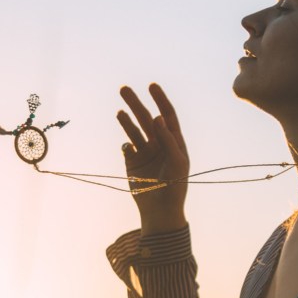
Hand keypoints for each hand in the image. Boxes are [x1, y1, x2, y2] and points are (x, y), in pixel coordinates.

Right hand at [117, 83, 189, 234]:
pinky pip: (126, 148)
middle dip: (136, 103)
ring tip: (120, 111)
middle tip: (124, 89)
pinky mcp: (132, 163)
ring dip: (126, 120)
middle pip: (146, 118)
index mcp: (173, 141)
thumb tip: (157, 116)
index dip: (160, 99)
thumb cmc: (175, 186)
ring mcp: (145, 152)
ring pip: (133, 131)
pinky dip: (125, 144)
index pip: (167, 115)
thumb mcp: (177, 161)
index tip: (152, 86)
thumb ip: (168, 138)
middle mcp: (159, 144)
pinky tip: (127, 147)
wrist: (161, 210)